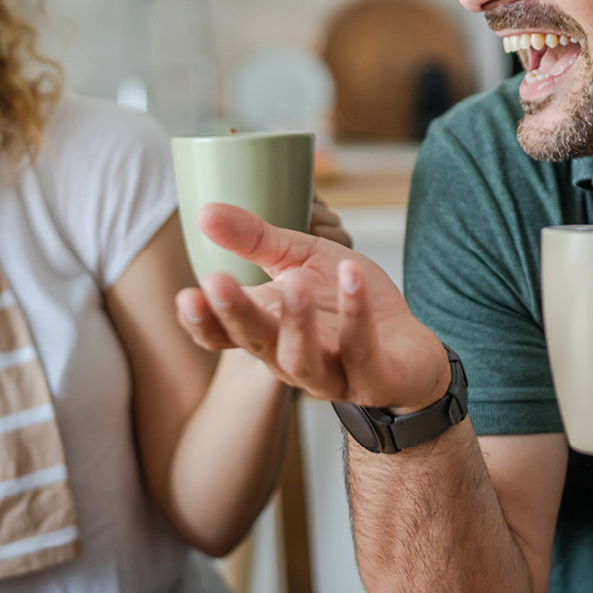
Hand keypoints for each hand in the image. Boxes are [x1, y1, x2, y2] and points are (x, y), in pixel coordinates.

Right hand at [174, 203, 449, 411]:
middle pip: (256, 343)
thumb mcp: (299, 260)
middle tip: (216, 282)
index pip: (223, 335)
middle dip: (235, 315)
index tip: (185, 295)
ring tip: (294, 281)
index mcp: (267, 330)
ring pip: (302, 360)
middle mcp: (290, 359)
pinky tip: (351, 275)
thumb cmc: (342, 304)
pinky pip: (361, 352)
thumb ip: (254, 240)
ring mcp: (332, 375)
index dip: (202, 321)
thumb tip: (204, 213)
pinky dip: (356, 314)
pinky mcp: (374, 379)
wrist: (407, 348)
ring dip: (295, 323)